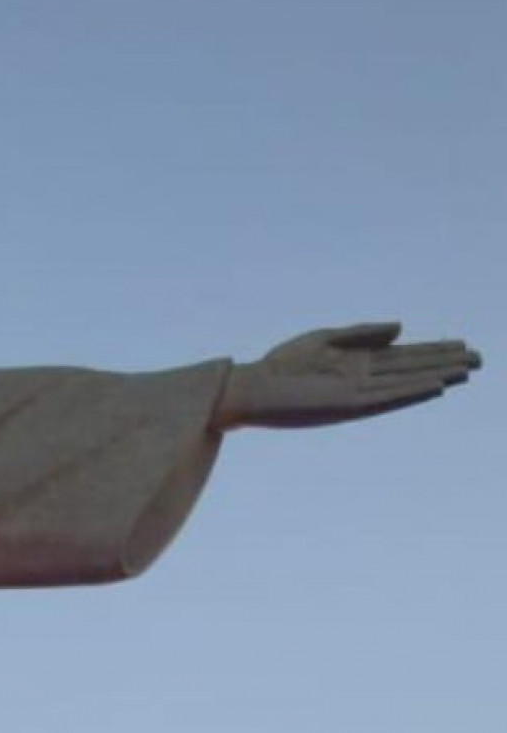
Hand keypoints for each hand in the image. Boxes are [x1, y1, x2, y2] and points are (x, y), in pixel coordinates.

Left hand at [216, 323, 479, 429]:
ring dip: (436, 377)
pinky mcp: (346, 405)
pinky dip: (411, 391)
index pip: (404, 356)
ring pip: (406, 383)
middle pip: (412, 369)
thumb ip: (363, 333)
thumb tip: (402, 327)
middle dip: (444, 362)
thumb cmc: (281, 365)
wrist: (252, 388)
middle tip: (479, 358)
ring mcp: (357, 393)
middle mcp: (363, 380)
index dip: (433, 350)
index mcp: (358, 363)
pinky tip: (434, 384)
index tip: (461, 345)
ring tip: (466, 371)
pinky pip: (386, 397)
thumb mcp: (324, 338)